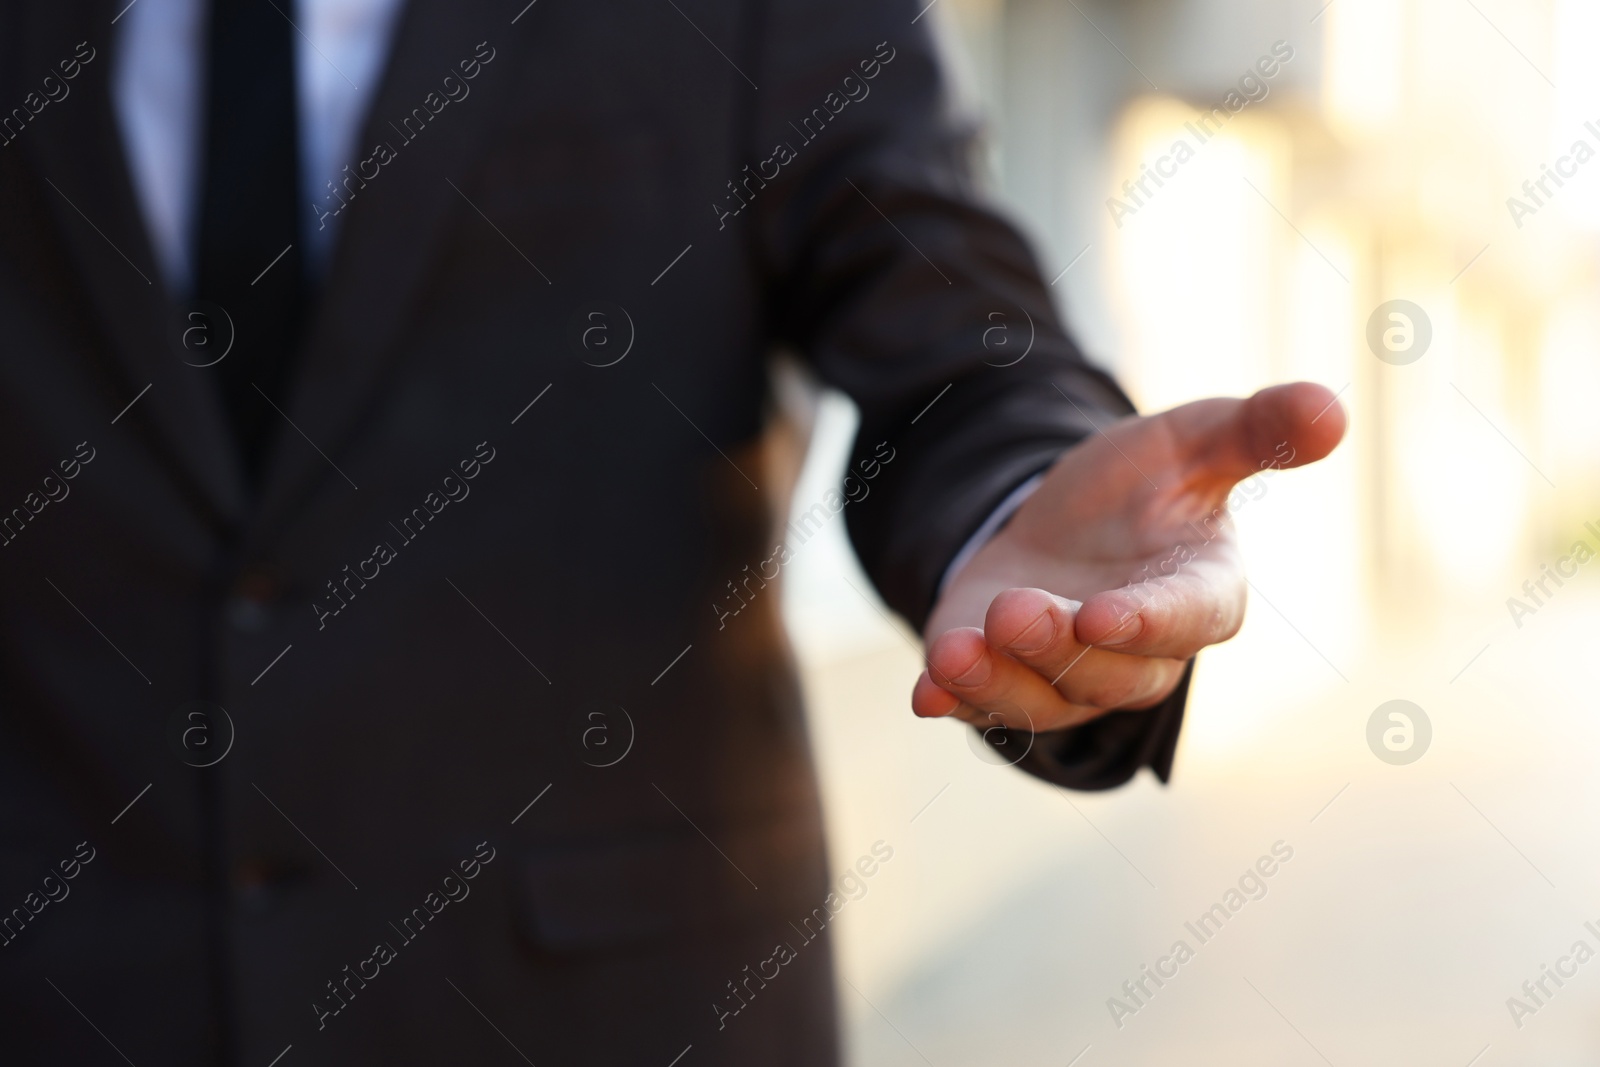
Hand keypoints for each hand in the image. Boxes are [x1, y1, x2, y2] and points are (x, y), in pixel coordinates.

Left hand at [912, 382, 1345, 732]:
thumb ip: (1257, 431)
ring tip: (955, 650)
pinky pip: (985, 704)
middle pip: (1105, 671)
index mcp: (1198, 594)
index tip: (1106, 614)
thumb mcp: (1192, 442)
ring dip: (998, 681)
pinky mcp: (1005, 680)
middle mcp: (1136, 653)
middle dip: (1057, 647)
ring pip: (1041, 698)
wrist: (1061, 522)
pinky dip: (956, 699)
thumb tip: (1335, 410)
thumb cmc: (1142, 488)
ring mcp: (1066, 675)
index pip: (1188, 619)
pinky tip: (925, 692)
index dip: (1150, 622)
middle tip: (1012, 609)